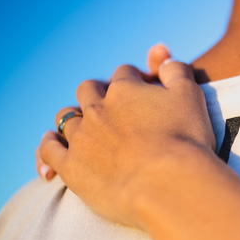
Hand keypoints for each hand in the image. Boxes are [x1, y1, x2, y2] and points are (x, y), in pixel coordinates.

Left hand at [35, 43, 176, 180]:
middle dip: (97, 93)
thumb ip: (175, 71)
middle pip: (89, 90)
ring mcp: (81, 137)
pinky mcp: (71, 167)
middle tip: (111, 107)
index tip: (143, 92)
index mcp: (125, 89)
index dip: (134, 81)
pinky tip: (52, 143)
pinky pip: (49, 150)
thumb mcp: (190, 95)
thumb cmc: (185, 140)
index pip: (124, 74)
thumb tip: (163, 56)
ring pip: (66, 117)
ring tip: (83, 126)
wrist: (169, 184)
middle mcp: (97, 108)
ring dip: (74, 117)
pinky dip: (48, 144)